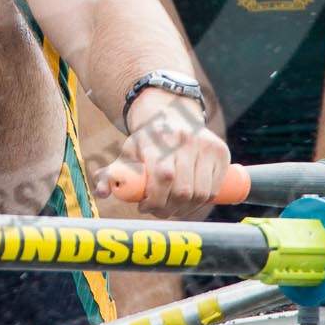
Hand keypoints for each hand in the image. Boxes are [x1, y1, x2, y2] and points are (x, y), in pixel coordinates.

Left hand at [94, 92, 229, 215]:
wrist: (172, 114)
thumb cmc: (146, 140)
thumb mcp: (127, 152)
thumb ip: (112, 174)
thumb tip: (103, 193)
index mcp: (160, 140)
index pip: (163, 177)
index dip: (155, 200)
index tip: (144, 207)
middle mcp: (186, 140)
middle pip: (183, 190)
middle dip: (168, 209)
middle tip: (158, 210)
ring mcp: (207, 146)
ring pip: (201, 194)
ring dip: (186, 209)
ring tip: (172, 207)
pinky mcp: (222, 152)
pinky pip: (214, 189)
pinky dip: (202, 202)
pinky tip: (190, 202)